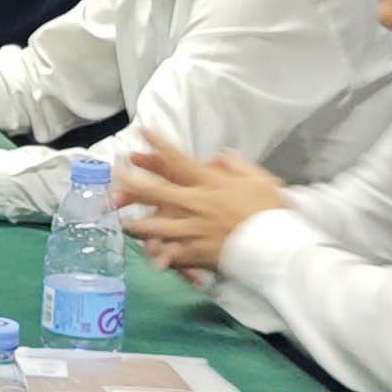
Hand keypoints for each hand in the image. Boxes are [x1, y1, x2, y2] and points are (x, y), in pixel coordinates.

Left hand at [116, 135, 290, 275]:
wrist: (278, 246)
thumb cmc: (272, 211)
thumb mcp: (260, 180)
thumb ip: (239, 166)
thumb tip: (221, 156)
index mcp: (210, 184)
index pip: (179, 160)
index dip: (159, 144)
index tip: (141, 130)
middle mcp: (195, 204)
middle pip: (156, 192)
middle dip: (132, 184)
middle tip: (113, 179)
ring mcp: (193, 230)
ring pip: (156, 226)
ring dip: (137, 225)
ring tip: (121, 224)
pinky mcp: (197, 254)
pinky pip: (173, 255)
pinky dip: (163, 257)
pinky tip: (152, 260)